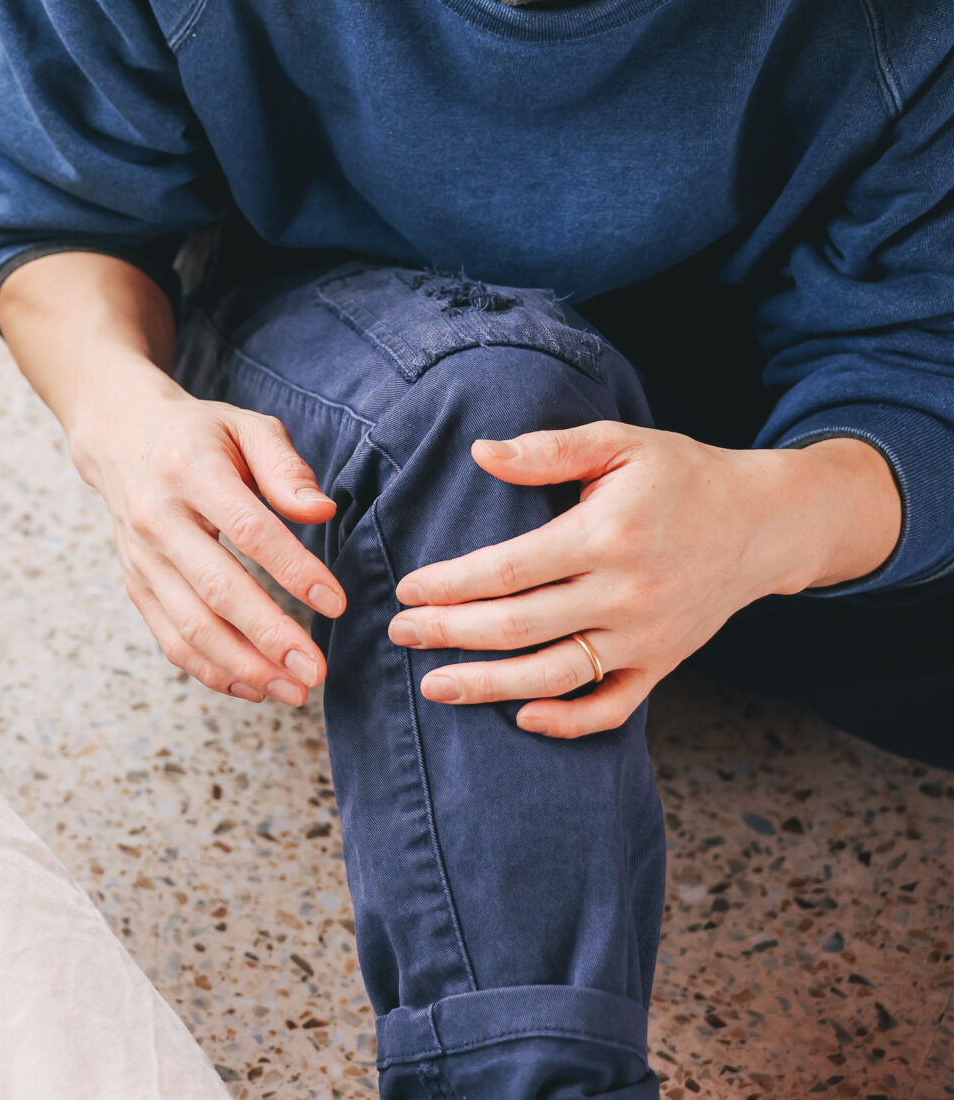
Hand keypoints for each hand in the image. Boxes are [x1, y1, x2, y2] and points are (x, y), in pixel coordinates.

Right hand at [76, 375, 346, 706]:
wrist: (121, 438)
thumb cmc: (198, 436)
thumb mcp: (247, 427)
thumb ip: (286, 468)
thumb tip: (322, 511)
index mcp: (188, 470)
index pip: (247, 529)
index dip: (292, 569)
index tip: (334, 603)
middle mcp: (157, 518)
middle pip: (216, 588)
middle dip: (269, 636)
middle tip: (315, 670)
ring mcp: (141, 557)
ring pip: (190, 625)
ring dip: (243, 666)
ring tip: (292, 690)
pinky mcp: (135, 585)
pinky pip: (170, 639)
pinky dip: (211, 671)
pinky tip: (253, 687)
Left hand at [389, 425, 899, 736]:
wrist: (765, 523)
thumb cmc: (681, 476)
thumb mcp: (620, 442)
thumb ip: (549, 450)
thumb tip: (480, 452)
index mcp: (606, 537)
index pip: (511, 570)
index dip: (453, 584)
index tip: (407, 589)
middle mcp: (626, 594)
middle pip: (522, 627)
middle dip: (452, 635)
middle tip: (398, 633)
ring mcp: (647, 638)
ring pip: (557, 675)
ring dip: (490, 686)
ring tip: (433, 686)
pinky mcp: (663, 664)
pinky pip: (614, 707)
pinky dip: (568, 721)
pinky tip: (522, 718)